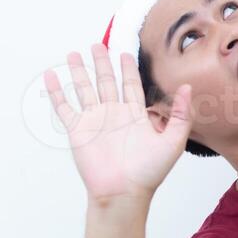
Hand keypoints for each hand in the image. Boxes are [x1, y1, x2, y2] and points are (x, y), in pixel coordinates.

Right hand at [43, 44, 192, 204]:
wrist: (123, 193)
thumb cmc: (149, 172)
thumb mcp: (173, 141)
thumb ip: (181, 114)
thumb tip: (187, 86)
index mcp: (134, 115)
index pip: (130, 85)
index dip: (127, 69)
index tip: (124, 53)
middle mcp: (113, 114)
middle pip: (106, 81)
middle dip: (101, 63)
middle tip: (97, 44)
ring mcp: (94, 121)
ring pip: (84, 89)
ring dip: (79, 71)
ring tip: (73, 53)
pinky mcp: (77, 130)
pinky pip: (64, 107)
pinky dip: (56, 92)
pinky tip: (51, 76)